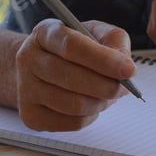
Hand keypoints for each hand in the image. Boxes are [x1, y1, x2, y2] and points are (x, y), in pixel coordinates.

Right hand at [16, 19, 135, 131]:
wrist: (39, 70)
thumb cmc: (74, 50)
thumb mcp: (94, 33)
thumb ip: (114, 42)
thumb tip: (126, 66)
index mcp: (45, 33)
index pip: (72, 46)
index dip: (103, 59)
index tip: (129, 70)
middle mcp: (29, 59)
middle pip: (72, 78)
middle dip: (107, 86)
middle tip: (124, 88)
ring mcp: (26, 89)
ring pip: (74, 104)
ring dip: (101, 103)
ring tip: (108, 95)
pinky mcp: (31, 115)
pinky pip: (72, 123)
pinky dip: (91, 116)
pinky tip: (92, 105)